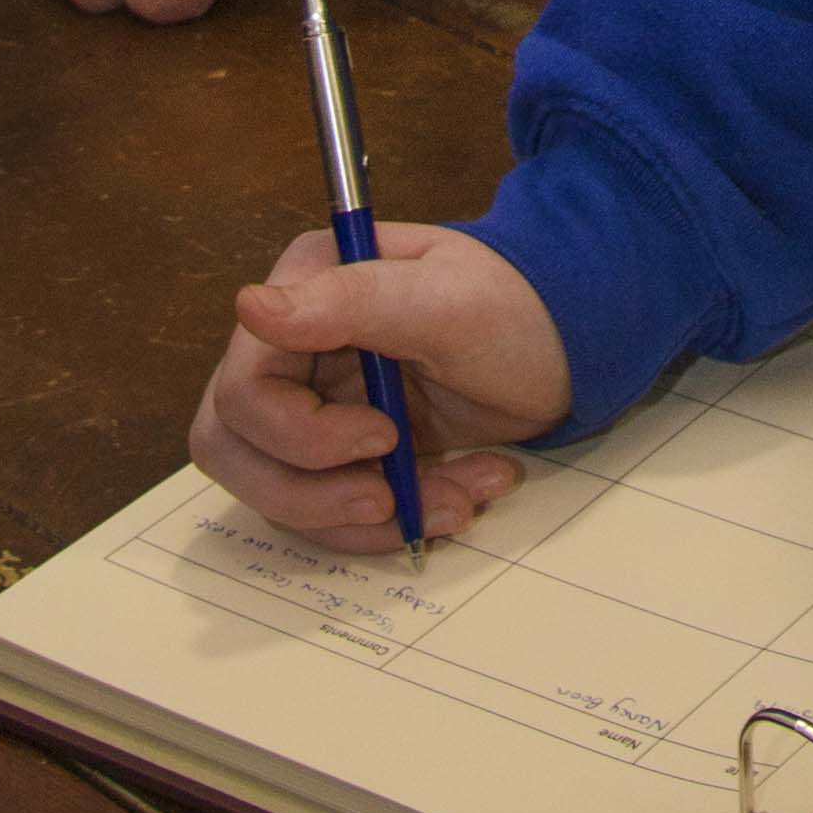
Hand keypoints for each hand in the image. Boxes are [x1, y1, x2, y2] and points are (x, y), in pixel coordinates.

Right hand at [189, 220, 571, 553]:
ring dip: (365, 519)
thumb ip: (350, 301)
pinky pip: (334, 513)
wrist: (571, 345)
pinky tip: (459, 496)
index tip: (383, 436)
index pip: (243, 391)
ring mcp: (314, 405)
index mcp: (305, 291)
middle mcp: (293, 348)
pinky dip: (396, 521)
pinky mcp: (345, 454)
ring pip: (282, 496)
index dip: (299, 434)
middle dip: (317, 496)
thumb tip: (249, 307)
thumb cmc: (516, 306)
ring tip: (456, 499)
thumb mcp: (444, 300)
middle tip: (392, 500)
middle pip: (241, 454)